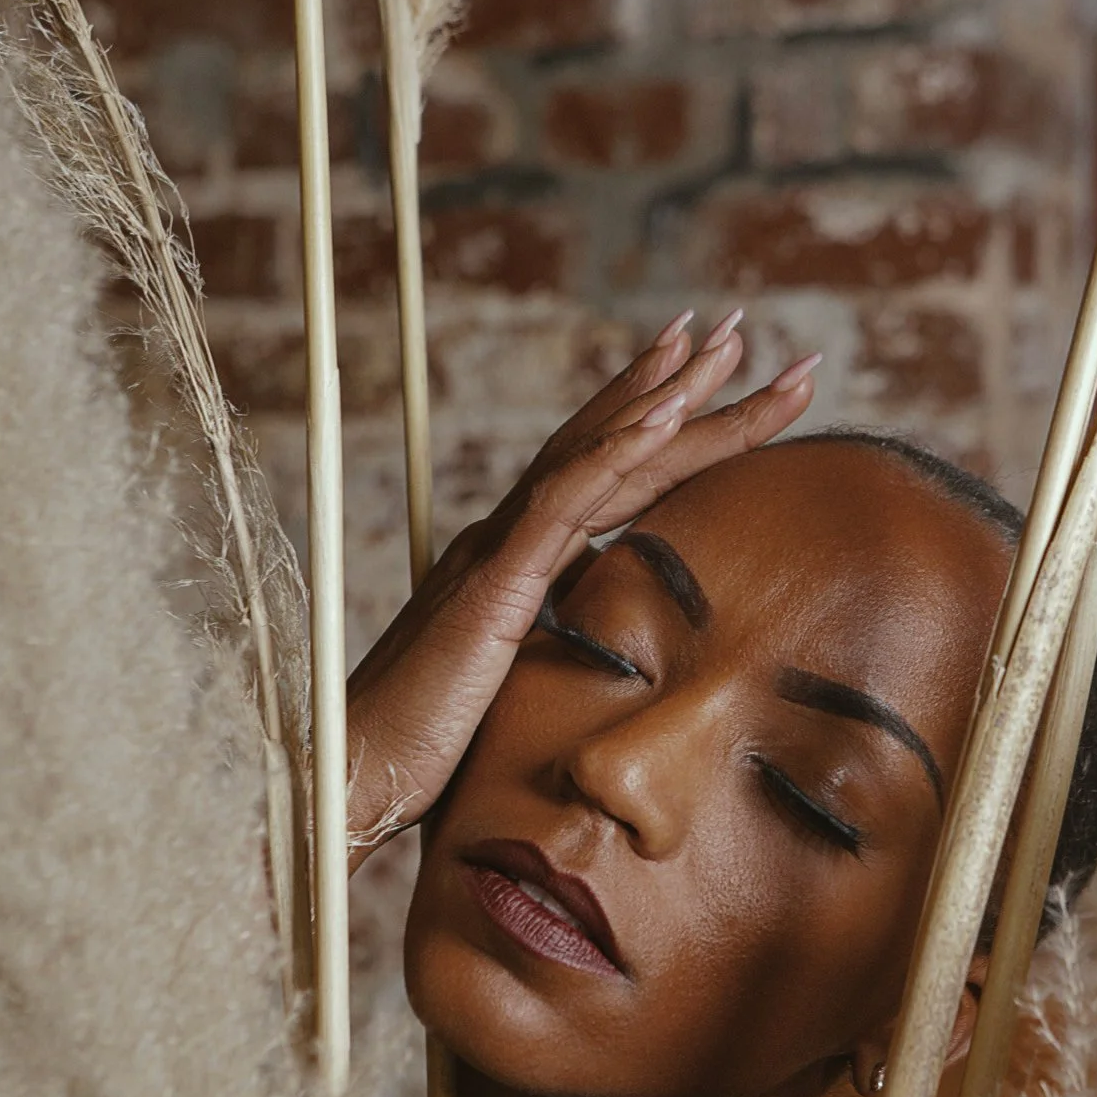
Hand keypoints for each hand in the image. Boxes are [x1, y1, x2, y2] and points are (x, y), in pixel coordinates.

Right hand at [345, 309, 820, 864]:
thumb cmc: (430, 743)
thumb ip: (558, 641)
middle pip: (606, 440)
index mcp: (516, 557)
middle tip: (737, 326)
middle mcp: (508, 535)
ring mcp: (500, 550)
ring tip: (727, 343)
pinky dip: (620, 451)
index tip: (709, 374)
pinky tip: (669, 413)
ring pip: (596, 452)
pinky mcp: (497, 582)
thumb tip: (607, 629)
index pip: (599, 471)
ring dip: (668, 395)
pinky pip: (566, 500)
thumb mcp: (519, 683)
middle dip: (678, 382)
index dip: (652, 417)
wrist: (358, 770)